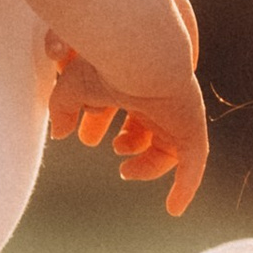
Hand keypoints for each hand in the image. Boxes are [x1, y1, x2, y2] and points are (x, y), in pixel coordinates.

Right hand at [45, 42, 208, 215]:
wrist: (135, 44)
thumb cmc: (103, 55)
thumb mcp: (72, 85)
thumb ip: (63, 107)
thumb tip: (58, 132)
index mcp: (134, 80)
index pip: (125, 107)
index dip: (106, 126)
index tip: (87, 140)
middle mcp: (159, 95)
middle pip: (149, 128)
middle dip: (129, 145)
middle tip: (114, 156)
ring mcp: (178, 110)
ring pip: (170, 147)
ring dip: (150, 166)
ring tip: (126, 170)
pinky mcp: (191, 125)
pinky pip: (194, 162)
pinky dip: (186, 185)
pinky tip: (174, 209)